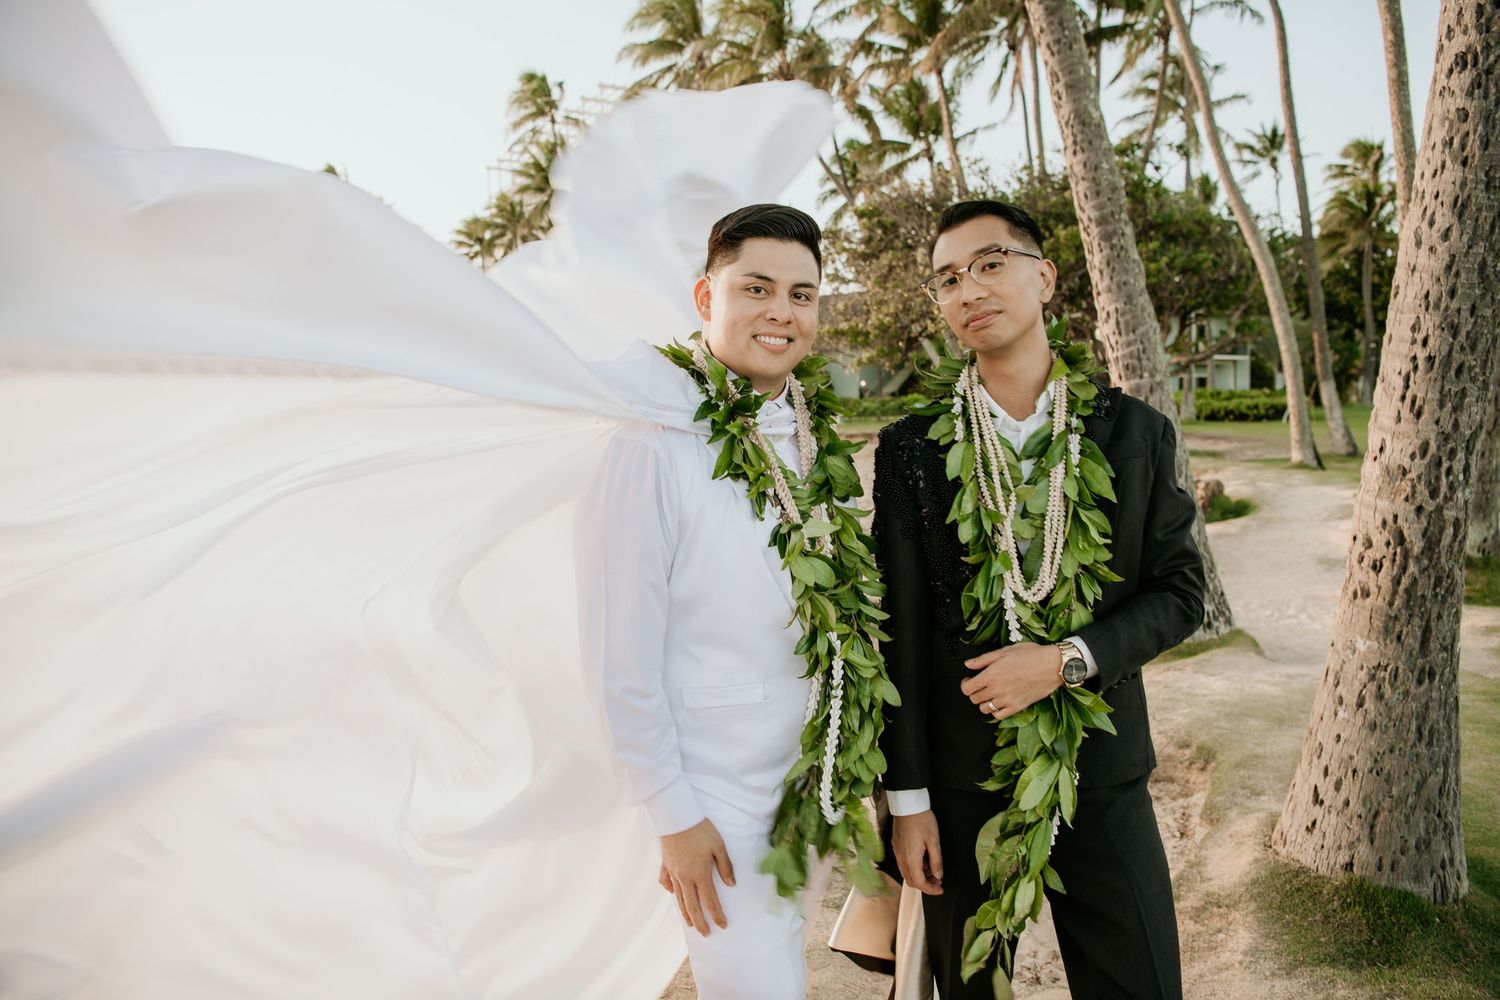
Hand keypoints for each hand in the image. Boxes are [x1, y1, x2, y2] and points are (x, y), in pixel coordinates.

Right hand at [659, 819, 735, 936]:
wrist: (676, 817)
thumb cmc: (700, 830)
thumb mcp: (719, 846)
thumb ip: (725, 866)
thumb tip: (731, 884)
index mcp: (700, 874)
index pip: (710, 901)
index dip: (717, 915)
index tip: (722, 925)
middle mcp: (685, 878)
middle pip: (693, 906)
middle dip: (700, 922)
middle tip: (706, 933)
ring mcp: (673, 873)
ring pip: (679, 898)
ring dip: (686, 913)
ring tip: (691, 924)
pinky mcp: (665, 865)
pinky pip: (667, 883)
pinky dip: (671, 891)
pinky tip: (675, 895)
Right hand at [892, 810, 943, 894]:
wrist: (907, 805)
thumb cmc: (921, 820)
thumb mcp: (934, 842)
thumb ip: (936, 861)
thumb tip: (938, 875)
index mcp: (911, 859)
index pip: (919, 883)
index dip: (931, 889)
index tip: (940, 889)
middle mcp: (902, 858)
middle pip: (912, 881)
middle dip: (926, 884)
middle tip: (938, 880)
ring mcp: (897, 853)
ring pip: (907, 873)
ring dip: (920, 876)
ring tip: (933, 869)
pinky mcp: (897, 847)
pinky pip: (904, 864)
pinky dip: (914, 867)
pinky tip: (924, 860)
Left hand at [960, 642, 1062, 719]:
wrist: (1053, 665)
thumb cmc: (1032, 655)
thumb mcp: (1005, 651)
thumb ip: (983, 659)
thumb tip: (968, 664)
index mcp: (991, 674)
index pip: (967, 688)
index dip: (965, 684)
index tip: (968, 680)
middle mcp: (997, 689)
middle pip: (974, 699)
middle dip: (974, 692)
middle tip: (979, 686)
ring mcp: (1007, 700)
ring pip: (985, 709)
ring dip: (984, 702)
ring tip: (989, 694)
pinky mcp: (1018, 707)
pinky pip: (1000, 716)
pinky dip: (996, 711)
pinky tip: (999, 703)